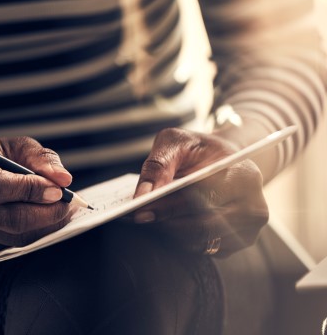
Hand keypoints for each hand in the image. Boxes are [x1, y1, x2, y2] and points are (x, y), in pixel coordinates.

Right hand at [0, 135, 71, 255]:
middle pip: (9, 219)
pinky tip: (48, 219)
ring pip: (15, 237)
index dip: (32, 190)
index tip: (59, 190)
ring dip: (48, 226)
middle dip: (49, 213)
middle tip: (70, 204)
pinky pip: (14, 246)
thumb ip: (40, 157)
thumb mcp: (13, 147)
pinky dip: (37, 234)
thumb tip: (64, 179)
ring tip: (64, 210)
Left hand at [131, 128, 268, 255]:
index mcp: (243, 176)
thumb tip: (142, 195)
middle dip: (165, 222)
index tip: (139, 211)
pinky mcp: (239, 242)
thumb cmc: (199, 149)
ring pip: (200, 241)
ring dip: (170, 232)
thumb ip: (159, 165)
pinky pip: (204, 249)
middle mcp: (253, 206)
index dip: (169, 206)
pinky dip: (181, 239)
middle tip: (136, 218)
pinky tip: (168, 223)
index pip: (203, 197)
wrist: (223, 160)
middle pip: (201, 225)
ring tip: (149, 218)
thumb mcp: (177, 142)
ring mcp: (249, 229)